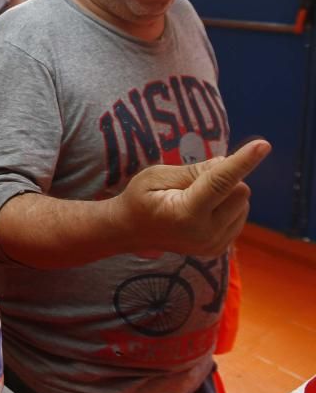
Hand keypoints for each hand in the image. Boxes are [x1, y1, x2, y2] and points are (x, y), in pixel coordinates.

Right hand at [112, 139, 269, 257]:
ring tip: (194, 198)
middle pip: (240, 191)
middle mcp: (205, 233)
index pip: (220, 182)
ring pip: (243, 203)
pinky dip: (226, 206)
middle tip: (192, 183)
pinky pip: (240, 215)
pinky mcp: (219, 248)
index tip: (262, 145)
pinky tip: (203, 209)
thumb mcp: (157, 175)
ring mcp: (214, 244)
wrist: (130, 231)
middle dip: (224, 178)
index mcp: (185, 214)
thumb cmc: (140, 197)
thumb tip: (225, 163)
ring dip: (226, 193)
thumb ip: (192, 171)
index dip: (242, 161)